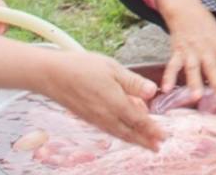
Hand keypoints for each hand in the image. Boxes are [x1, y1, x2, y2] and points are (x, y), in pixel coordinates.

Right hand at [41, 51, 164, 150]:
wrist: (51, 75)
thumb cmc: (82, 67)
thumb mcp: (113, 68)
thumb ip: (133, 82)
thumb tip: (153, 92)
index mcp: (115, 104)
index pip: (139, 121)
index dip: (153, 130)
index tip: (164, 136)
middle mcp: (106, 116)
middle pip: (130, 133)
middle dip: (145, 140)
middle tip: (157, 147)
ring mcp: (95, 119)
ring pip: (118, 133)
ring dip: (133, 139)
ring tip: (144, 143)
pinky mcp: (87, 117)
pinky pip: (108, 129)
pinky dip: (119, 133)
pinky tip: (123, 130)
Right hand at [158, 0, 215, 99]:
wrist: (186, 10)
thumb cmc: (206, 26)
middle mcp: (207, 49)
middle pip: (214, 67)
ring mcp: (191, 51)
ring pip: (193, 68)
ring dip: (194, 82)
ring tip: (196, 96)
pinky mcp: (177, 52)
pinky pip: (172, 66)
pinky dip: (168, 77)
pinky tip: (165, 89)